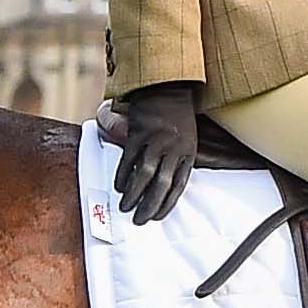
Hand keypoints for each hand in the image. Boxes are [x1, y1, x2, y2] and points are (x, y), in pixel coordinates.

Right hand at [109, 81, 204, 224]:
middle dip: (150, 205)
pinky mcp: (139, 133)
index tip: (156, 217)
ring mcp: (156, 141)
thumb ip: (177, 160)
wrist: (167, 87)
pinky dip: (123, 175)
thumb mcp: (187, 139)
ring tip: (126, 207)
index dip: (167, 204)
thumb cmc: (177, 117)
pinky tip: (119, 186)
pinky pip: (129, 159)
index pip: (179, 185)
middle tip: (139, 220)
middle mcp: (174, 149)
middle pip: (162, 184)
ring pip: (144, 175)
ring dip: (134, 194)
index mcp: (188, 153)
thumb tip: (164, 185)